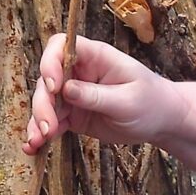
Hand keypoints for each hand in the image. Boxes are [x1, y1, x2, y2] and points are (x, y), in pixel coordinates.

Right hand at [26, 34, 183, 154]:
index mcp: (95, 57)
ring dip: (38, 121)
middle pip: (48, 80)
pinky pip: (52, 121)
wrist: (162, 121)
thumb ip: (97, 96)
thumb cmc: (152, 102)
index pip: (61, 46)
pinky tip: (33, 147)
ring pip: (46, 103)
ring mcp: (74, 94)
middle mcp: (80, 72)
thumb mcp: (127, 100)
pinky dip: (41, 133)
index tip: (54, 86)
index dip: (50, 62)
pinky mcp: (73, 114)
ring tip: (36, 142)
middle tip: (48, 127)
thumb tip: (66, 90)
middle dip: (43, 103)